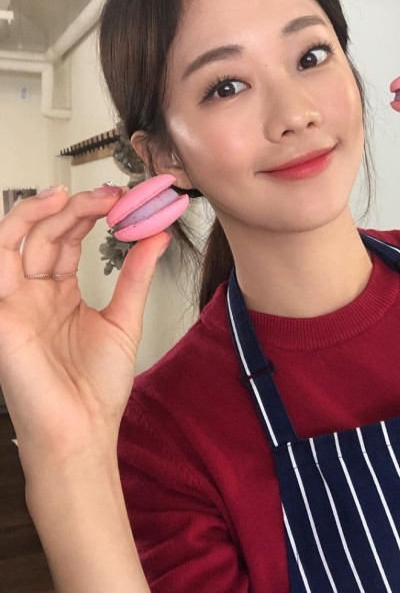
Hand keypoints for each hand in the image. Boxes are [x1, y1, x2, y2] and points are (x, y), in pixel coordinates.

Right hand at [0, 186, 168, 471]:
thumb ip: (136, 275)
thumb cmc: (97, 386)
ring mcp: (14, 302)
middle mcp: (33, 293)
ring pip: (13, 239)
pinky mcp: (1, 315)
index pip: (66, 239)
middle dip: (75, 207)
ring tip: (70, 195)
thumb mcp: (124, 318)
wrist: (82, 431)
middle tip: (110, 196)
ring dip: (39, 211)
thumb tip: (157, 234)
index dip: (89, 213)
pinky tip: (41, 213)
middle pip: (44, 233)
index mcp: (59, 294)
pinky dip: (11, 232)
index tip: (122, 198)